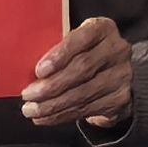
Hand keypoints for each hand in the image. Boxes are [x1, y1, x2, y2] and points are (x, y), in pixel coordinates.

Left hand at [23, 14, 133, 131]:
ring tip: (32, 110)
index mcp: (103, 29)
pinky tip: (46, 117)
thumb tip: (25, 67)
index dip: (60, 55)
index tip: (39, 70)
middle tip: (29, 95)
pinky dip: (61, 115)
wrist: (118, 73)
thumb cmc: (86, 53)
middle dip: (51, 85)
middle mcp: (117, 51)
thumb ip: (58, 48)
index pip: (82, 38)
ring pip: (83, 94)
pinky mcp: (120, 100)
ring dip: (53, 105)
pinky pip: (86, 109)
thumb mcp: (76, 41)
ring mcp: (122, 76)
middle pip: (82, 70)